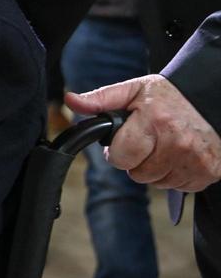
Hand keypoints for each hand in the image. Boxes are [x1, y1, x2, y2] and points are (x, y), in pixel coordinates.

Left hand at [67, 74, 220, 191]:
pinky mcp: (209, 172)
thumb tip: (71, 100)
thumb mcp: (133, 90)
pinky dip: (175, 175)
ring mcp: (195, 160)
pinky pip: (179, 187)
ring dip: (156, 170)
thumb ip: (100, 99)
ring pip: (157, 183)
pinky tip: (179, 155)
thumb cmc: (169, 97)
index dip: (117, 151)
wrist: (212, 100)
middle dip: (137, 161)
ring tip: (164, 147)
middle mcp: (177, 143)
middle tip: (147, 141)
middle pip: (138, 175)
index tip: (125, 140)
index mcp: (154, 121)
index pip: (121, 157)